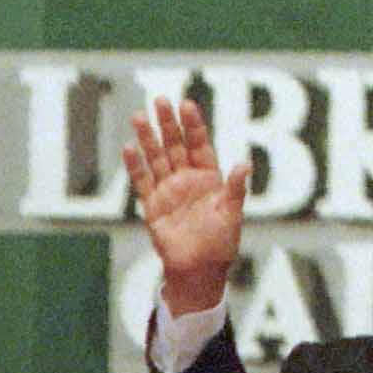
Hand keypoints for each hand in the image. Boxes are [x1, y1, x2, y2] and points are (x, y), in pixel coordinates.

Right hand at [122, 97, 248, 317]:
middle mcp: (186, 180)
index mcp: (208, 178)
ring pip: (157, 159)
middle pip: (175, 145)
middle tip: (160, 100)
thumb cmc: (220, 243)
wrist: (199, 271)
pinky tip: (128, 148)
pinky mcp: (153, 207)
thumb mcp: (232, 213)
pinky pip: (142, 182)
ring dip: (148, 139)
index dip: (193, 125)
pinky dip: (135, 166)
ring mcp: (168, 191)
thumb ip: (235, 188)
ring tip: (139, 116)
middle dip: (168, 124)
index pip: (199, 144)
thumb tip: (244, 163)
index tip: (186, 104)